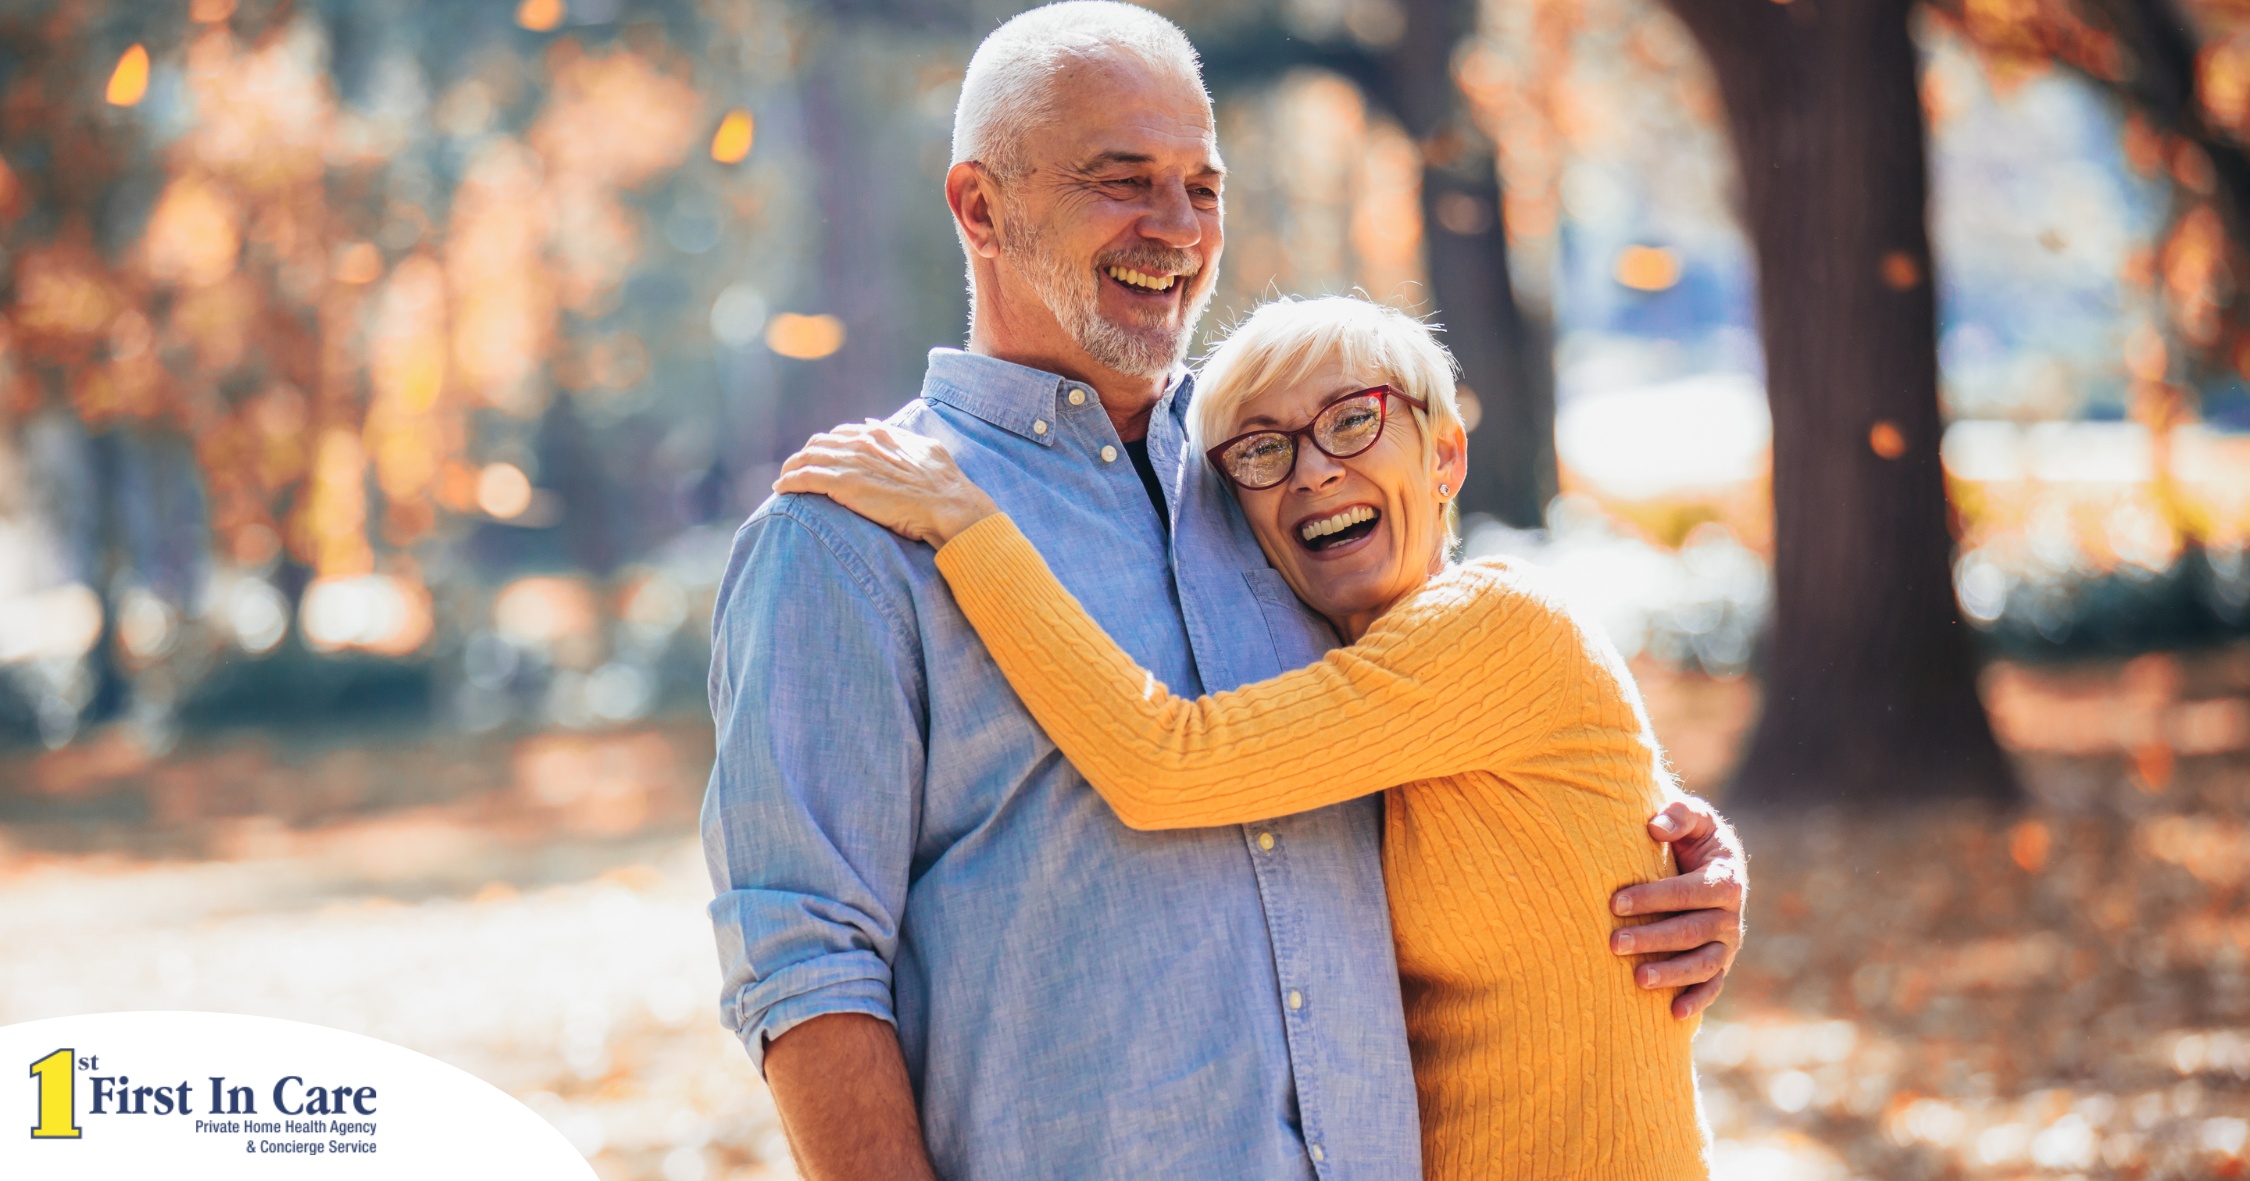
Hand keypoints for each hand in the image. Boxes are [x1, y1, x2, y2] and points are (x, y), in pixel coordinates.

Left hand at [774, 422, 1000, 546]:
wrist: (948, 505)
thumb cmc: (944, 484)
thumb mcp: (926, 449)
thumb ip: (899, 436)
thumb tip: (873, 423)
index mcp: (881, 434)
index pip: (843, 433)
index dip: (828, 444)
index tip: (821, 457)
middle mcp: (862, 443)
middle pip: (820, 443)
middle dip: (805, 455)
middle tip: (797, 469)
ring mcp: (852, 462)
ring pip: (807, 458)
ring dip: (791, 467)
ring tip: (784, 479)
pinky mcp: (843, 485)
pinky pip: (805, 478)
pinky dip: (789, 481)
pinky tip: (780, 489)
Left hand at [1609, 796, 1745, 1018]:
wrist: (1706, 861)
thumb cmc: (1691, 837)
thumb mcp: (1693, 817)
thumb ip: (1678, 815)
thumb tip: (1654, 827)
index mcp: (1725, 878)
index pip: (1688, 892)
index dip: (1653, 898)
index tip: (1615, 903)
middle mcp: (1730, 915)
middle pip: (1691, 931)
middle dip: (1652, 938)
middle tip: (1613, 943)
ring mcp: (1726, 943)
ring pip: (1702, 963)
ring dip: (1672, 974)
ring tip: (1637, 979)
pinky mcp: (1720, 963)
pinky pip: (1712, 985)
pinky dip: (1697, 1000)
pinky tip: (1673, 1014)